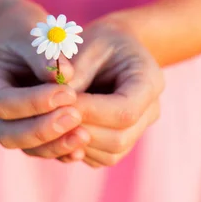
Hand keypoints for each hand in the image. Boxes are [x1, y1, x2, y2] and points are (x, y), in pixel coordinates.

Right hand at [0, 0, 90, 157]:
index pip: (3, 103)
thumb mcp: (32, 32)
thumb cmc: (26, 30)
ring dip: (55, 145)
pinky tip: (83, 146)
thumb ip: (44, 54)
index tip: (68, 93)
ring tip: (85, 135)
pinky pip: (41, 150)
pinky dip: (61, 150)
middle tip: (76, 116)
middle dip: (43, 129)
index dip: (34, 102)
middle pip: (9, 134)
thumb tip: (65, 77)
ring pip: (26, 148)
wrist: (24, 39)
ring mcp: (7, 126)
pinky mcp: (26, 134)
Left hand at [59, 15, 163, 166]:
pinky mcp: (122, 144)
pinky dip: (77, 150)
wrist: (112, 51)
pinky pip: (100, 159)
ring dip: (76, 143)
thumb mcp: (87, 45)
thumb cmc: (99, 43)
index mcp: (150, 80)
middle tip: (49, 118)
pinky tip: (59, 133)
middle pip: (119, 138)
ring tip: (52, 124)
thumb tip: (57, 106)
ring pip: (110, 153)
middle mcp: (151, 111)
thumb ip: (74, 74)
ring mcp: (138, 131)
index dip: (90, 112)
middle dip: (80, 130)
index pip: (125, 110)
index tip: (60, 103)